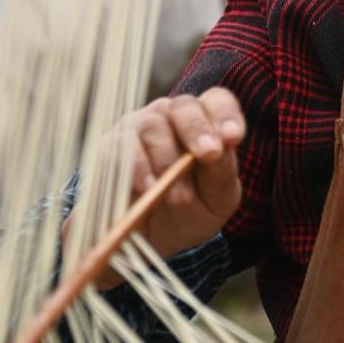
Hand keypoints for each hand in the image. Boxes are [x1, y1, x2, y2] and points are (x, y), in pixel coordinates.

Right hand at [63, 88, 244, 288]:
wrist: (155, 241)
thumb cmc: (194, 210)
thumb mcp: (218, 198)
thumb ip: (222, 171)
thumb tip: (221, 147)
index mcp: (205, 122)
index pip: (217, 101)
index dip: (225, 115)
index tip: (233, 138)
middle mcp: (170, 117)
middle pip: (183, 106)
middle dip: (197, 129)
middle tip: (209, 154)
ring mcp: (137, 128)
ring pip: (151, 126)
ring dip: (167, 159)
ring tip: (179, 196)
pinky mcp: (110, 148)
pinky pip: (119, 147)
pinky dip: (136, 167)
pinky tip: (149, 187)